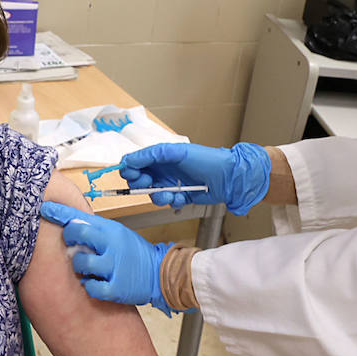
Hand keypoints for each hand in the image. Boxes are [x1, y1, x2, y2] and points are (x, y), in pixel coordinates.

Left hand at [40, 201, 176, 314]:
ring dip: (79, 266)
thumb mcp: (118, 234)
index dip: (60, 213)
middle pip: (79, 233)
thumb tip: (70, 222)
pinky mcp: (117, 288)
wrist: (159, 273)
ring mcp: (114, 266)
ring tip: (86, 268)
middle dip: (69, 237)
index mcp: (112, 230)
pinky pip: (92, 287)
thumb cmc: (134, 253)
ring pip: (81, 262)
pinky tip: (93, 283)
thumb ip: (97, 230)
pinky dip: (89, 286)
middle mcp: (113, 245)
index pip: (82, 217)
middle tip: (71, 244)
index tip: (45, 209)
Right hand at [118, 142, 271, 215]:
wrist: (228, 178)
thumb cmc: (206, 160)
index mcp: (161, 156)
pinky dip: (172, 202)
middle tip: (150, 183)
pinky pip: (167, 203)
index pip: (135, 163)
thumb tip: (128, 160)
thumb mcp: (177, 152)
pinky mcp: (179, 197)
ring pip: (152, 195)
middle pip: (139, 180)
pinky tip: (182, 197)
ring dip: (158, 196)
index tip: (132, 174)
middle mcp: (164, 170)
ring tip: (171, 194)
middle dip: (141, 184)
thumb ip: (151, 155)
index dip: (130, 169)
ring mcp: (171, 184)